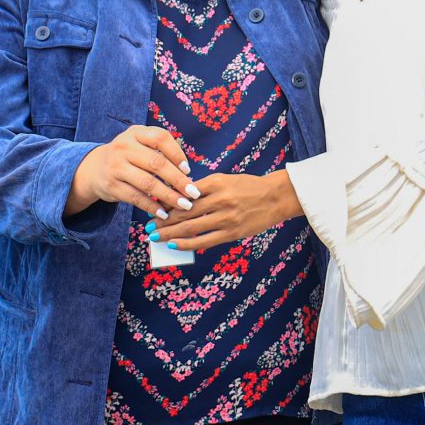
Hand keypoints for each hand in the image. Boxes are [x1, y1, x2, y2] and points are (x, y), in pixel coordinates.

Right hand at [69, 125, 198, 219]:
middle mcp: (124, 147)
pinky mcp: (112, 185)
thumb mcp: (140, 144)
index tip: (188, 170)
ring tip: (184, 205)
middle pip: (156, 163)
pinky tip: (164, 213)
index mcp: (135, 133)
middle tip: (194, 193)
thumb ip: (161, 152)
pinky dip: (152, 206)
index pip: (160, 138)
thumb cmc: (128, 156)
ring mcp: (116, 166)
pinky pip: (136, 198)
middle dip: (178, 180)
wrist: (94, 168)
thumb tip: (187, 174)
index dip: (177, 154)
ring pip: (147, 183)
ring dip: (169, 196)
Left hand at [146, 172, 301, 253]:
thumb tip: (179, 200)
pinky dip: (187, 243)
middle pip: (184, 212)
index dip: (167, 202)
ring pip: (191, 228)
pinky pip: (204, 240)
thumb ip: (204, 189)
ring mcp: (226, 218)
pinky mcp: (232, 233)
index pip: (184, 194)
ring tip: (155, 237)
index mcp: (216, 182)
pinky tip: (174, 245)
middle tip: (148, 226)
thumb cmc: (248, 187)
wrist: (276, 197)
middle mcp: (220, 200)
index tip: (154, 207)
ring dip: (170, 234)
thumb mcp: (225, 179)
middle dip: (163, 221)